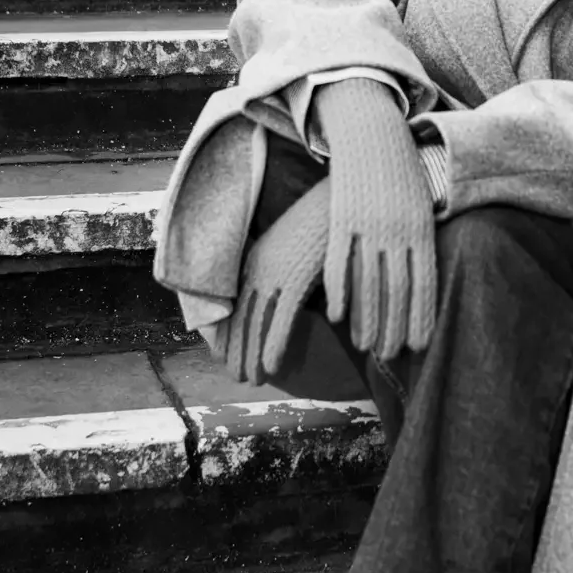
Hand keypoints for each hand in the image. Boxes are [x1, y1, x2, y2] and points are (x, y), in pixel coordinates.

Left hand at [227, 178, 330, 385]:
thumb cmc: (326, 218)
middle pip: (242, 317)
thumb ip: (291, 270)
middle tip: (238, 375)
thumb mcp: (299, 246)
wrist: (339, 193)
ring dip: (251, 355)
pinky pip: (279, 319)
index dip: (234, 331)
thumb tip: (293, 294)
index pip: (238, 303)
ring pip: (255, 324)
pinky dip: (273, 346)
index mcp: (259, 258)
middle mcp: (259, 266)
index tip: (232, 353)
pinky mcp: (294, 276)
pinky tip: (270, 368)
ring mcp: (274, 272)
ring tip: (252, 379)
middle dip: (238, 349)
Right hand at [311, 79, 436, 359]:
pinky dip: (340, 292)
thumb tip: (426, 284)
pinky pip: (339, 263)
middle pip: (397, 290)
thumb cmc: (402, 173)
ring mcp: (368, 225)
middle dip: (393, 328)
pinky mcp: (342, 219)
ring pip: (368, 283)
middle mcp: (398, 231)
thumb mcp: (423, 205)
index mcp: (422, 228)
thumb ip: (423, 242)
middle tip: (389, 356)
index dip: (420, 317)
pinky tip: (339, 316)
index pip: (424, 284)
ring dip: (366, 319)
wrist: (374, 134)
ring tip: (364, 346)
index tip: (418, 346)